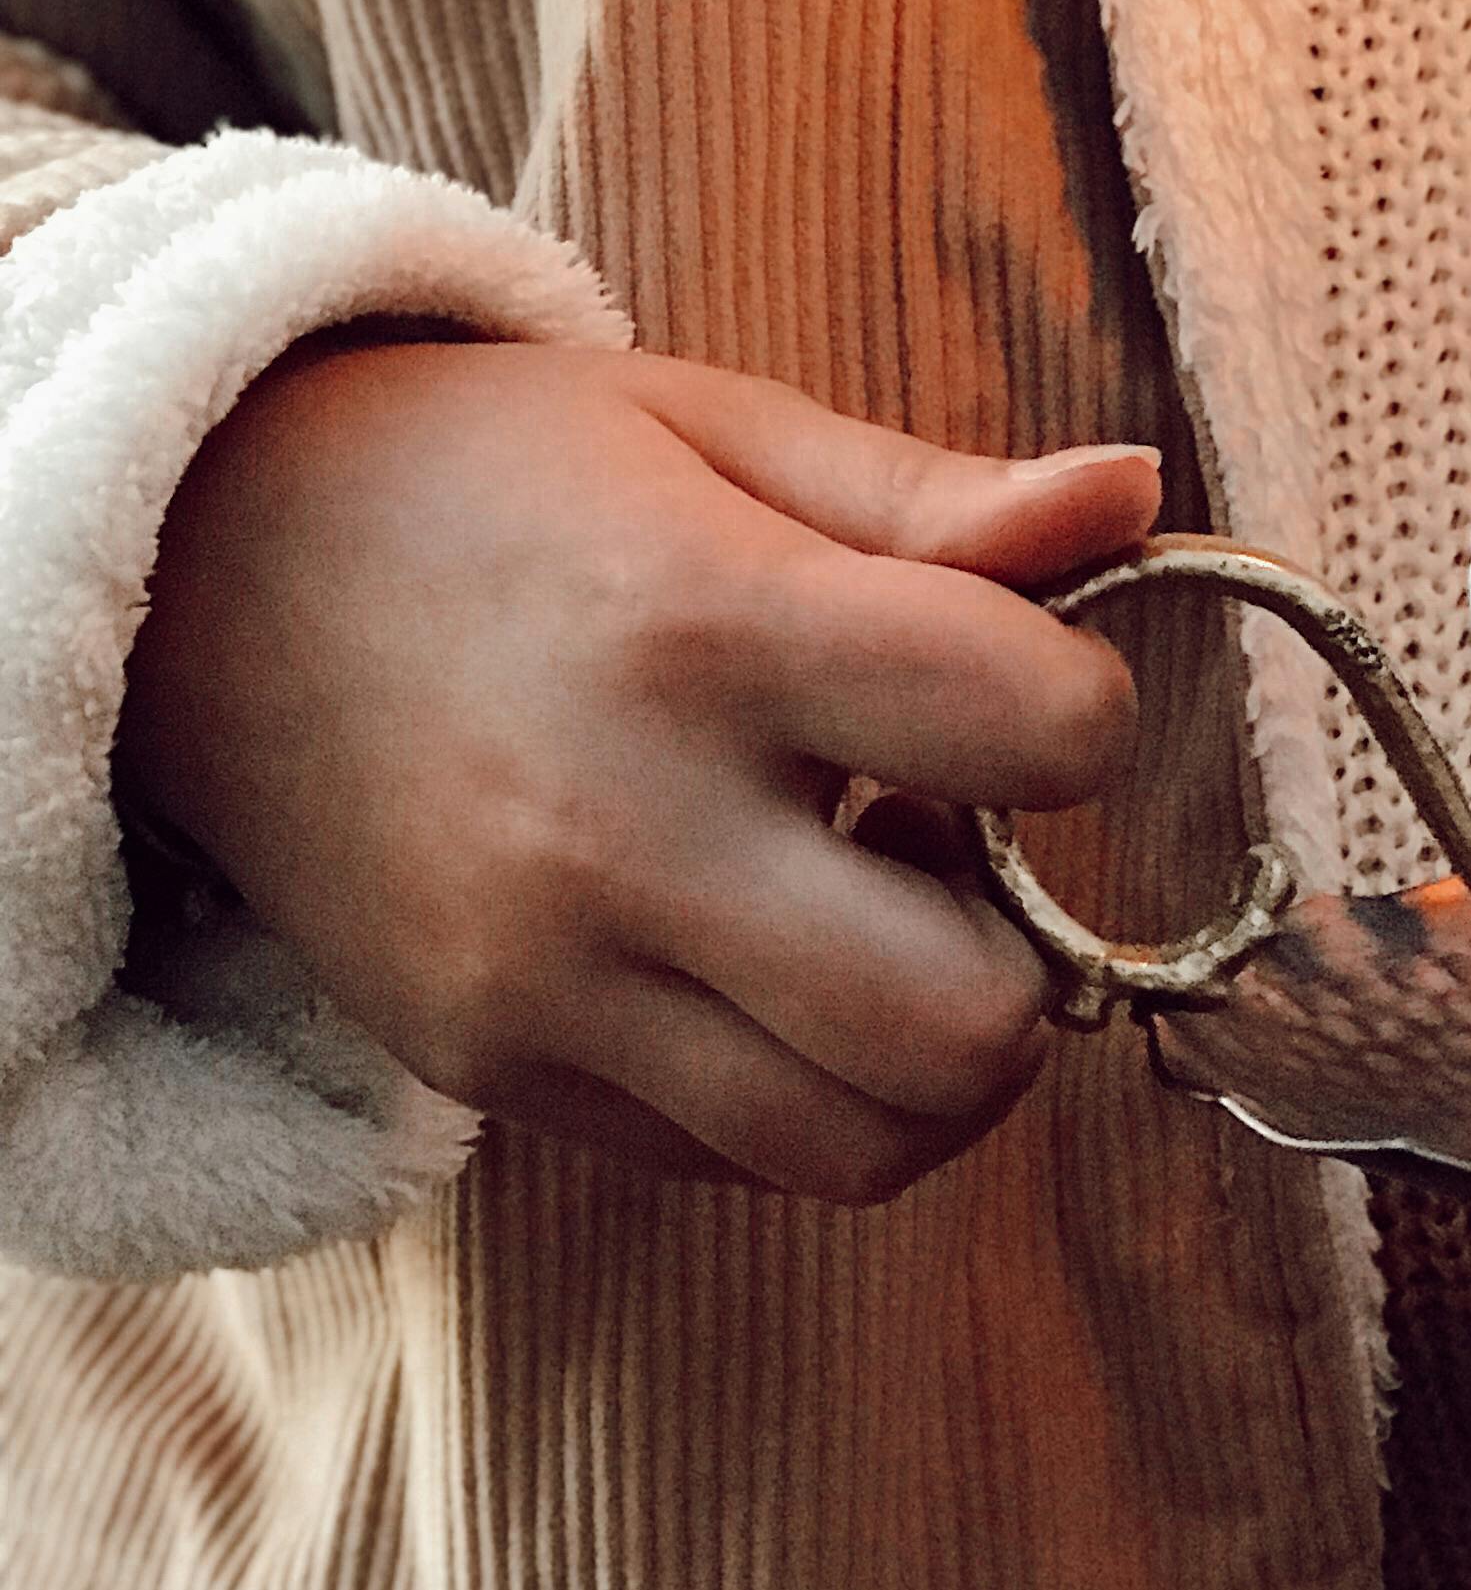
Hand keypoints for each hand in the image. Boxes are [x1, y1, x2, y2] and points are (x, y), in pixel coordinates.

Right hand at [118, 340, 1156, 1204]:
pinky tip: (772, 956)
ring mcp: (548, 979)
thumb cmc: (498, 478)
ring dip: (931, 1047)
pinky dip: (811, 1089)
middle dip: (1030, 943)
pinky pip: (740, 1160)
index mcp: (708, 625)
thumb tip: (1144, 503)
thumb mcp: (717, 428)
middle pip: (969, 1017)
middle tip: (965, 841)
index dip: (1086, 705)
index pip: (1034, 728)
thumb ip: (940, 497)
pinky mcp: (495, 1071)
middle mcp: (625, 829)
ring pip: (864, 1141)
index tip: (1027, 676)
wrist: (205, 577)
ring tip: (872, 912)